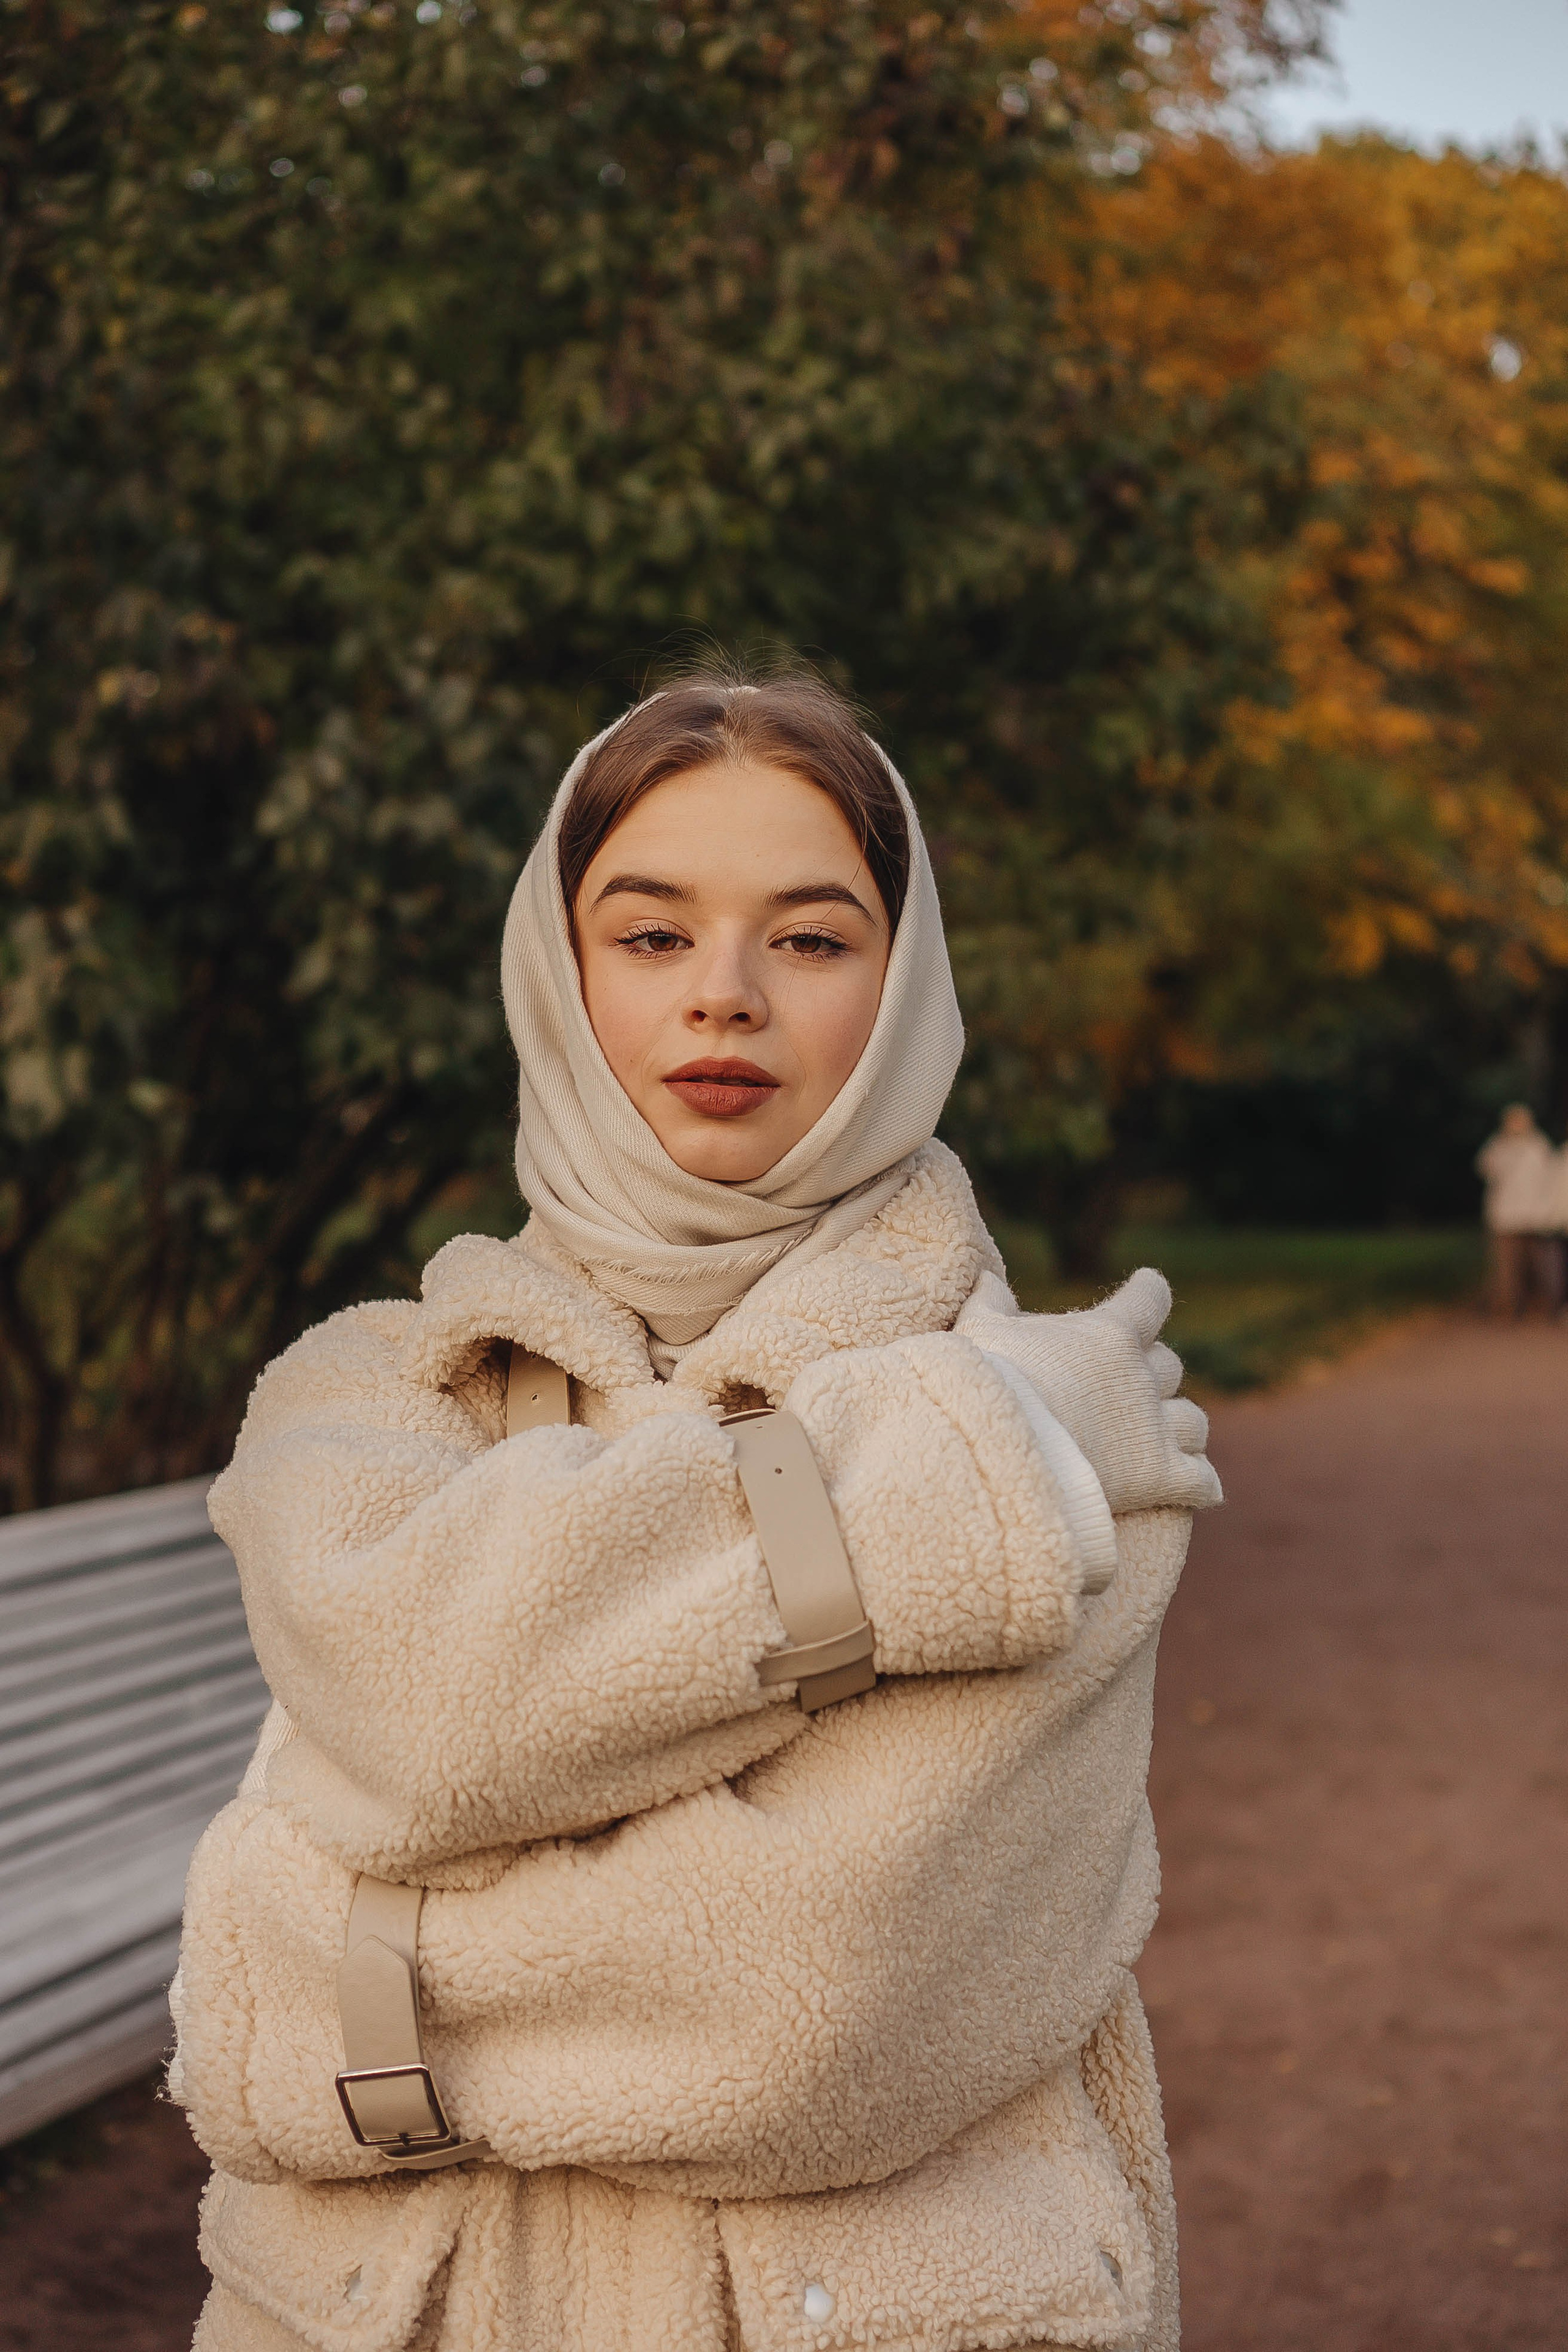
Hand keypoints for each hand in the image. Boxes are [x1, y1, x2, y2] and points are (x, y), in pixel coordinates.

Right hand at [957, 1267, 1221, 1515]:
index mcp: (1111, 1333)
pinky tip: (1204, 1490)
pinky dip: (1203, 1483)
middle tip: (1137, 1381)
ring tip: (1171, 1436)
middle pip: (1170, 1365)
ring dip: (1181, 1425)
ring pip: (1193, 1421)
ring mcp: (1157, 1427)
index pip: (1149, 1299)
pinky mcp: (1162, 1476)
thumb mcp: (982, 1331)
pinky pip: (1201, 1479)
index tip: (1149, 1284)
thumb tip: (985, 1279)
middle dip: (1156, 1371)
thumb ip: (990, 1303)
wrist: (1007, 1446)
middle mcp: (1144, 1376)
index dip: (1149, 1292)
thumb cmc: (992, 1382)